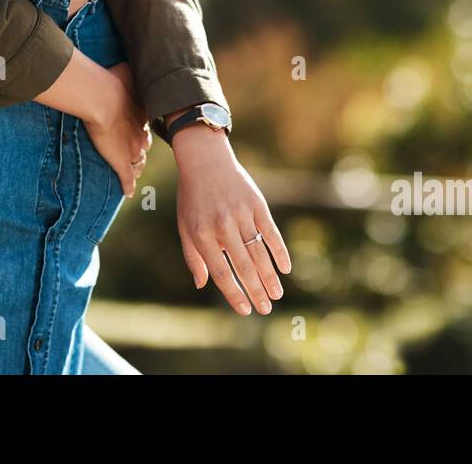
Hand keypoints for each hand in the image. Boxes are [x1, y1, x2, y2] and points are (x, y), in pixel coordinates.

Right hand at [36, 52, 150, 196]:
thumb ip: (127, 68)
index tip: (138, 127)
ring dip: (135, 166)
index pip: (145, 126)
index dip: (141, 128)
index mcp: (142, 114)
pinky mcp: (120, 162)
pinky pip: (126, 178)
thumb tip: (128, 56)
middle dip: (141, 148)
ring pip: (137, 163)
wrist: (103, 97)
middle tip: (137, 149)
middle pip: (144, 145)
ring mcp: (132, 150)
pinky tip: (128, 192)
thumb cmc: (113, 82)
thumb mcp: (126, 70)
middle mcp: (141, 134)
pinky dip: (128, 186)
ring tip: (132, 171)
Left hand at [172, 124, 290, 315]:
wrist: (205, 160)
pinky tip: (286, 268)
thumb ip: (193, 257)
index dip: (234, 293)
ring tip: (276, 295)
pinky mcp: (257, 204)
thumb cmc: (192, 198)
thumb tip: (202, 284)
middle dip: (256, 291)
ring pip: (259, 252)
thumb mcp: (185, 226)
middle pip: (243, 266)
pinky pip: (271, 232)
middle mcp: (222, 226)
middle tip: (265, 310)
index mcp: (202, 234)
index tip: (245, 310)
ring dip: (269, 276)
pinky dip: (279, 251)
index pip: (221, 272)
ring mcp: (241, 214)